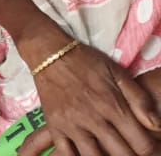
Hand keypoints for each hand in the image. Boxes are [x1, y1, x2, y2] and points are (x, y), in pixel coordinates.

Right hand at [23, 42, 159, 155]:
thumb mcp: (118, 73)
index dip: (152, 151)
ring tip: (112, 154)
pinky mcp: (55, 126)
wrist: (49, 53)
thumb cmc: (87, 62)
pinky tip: (88, 155)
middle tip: (132, 152)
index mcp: (112, 105)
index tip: (151, 149)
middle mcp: (92, 118)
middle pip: (121, 155)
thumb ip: (139, 100)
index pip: (141, 143)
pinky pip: (66, 154)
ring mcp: (71, 124)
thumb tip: (156, 125)